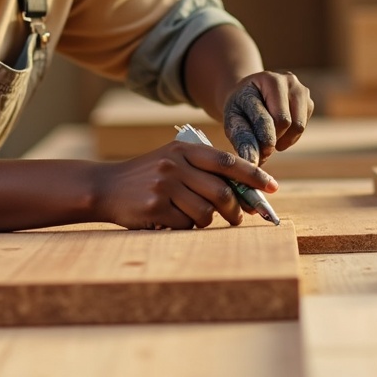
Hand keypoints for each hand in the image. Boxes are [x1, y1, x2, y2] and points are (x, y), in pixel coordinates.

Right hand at [92, 141, 277, 230]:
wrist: (104, 186)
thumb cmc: (147, 176)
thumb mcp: (172, 159)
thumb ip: (203, 169)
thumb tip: (243, 191)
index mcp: (184, 149)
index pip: (228, 162)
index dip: (254, 176)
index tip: (272, 188)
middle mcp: (176, 164)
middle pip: (222, 192)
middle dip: (236, 210)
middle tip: (238, 218)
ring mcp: (165, 185)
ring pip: (206, 213)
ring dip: (208, 221)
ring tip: (195, 217)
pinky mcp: (155, 208)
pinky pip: (186, 225)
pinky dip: (186, 227)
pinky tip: (172, 219)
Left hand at [222, 71, 313, 163]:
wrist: (249, 93)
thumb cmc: (239, 107)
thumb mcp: (233, 118)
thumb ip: (242, 138)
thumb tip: (254, 163)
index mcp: (269, 79)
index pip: (275, 117)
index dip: (267, 141)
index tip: (259, 156)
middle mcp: (289, 80)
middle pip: (289, 123)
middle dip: (274, 139)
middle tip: (261, 146)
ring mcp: (302, 89)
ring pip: (299, 127)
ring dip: (283, 139)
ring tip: (267, 138)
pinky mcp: (309, 101)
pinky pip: (303, 127)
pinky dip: (290, 136)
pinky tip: (276, 131)